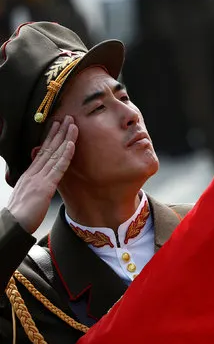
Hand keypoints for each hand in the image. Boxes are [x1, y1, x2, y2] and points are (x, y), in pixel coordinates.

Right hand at [7, 116, 77, 233]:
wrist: (12, 225)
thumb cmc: (21, 215)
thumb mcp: (28, 196)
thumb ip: (36, 186)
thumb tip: (43, 182)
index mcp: (30, 175)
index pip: (42, 152)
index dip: (50, 138)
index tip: (57, 126)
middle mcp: (34, 172)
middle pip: (48, 148)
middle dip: (59, 132)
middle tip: (67, 118)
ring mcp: (39, 178)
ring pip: (55, 154)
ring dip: (65, 138)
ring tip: (72, 125)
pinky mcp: (45, 186)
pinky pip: (58, 167)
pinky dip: (65, 155)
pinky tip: (71, 145)